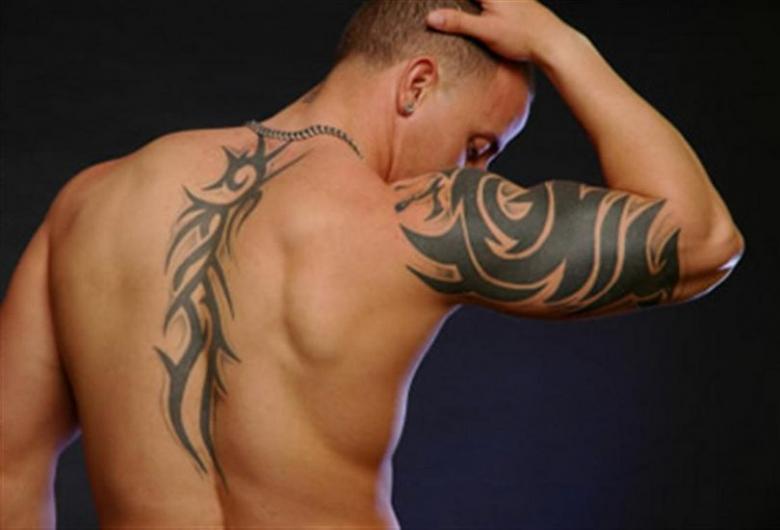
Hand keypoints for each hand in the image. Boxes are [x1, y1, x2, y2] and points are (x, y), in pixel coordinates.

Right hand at [426, 0, 567, 62]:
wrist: (553, 42)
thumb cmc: (522, 36)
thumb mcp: (486, 31)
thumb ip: (458, 22)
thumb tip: (431, 18)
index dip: (443, 4)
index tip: (430, 10)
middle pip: (469, 0)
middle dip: (456, 6)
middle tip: (438, 19)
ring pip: (480, 1)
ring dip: (467, 9)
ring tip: (449, 20)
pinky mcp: (514, 2)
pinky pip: (489, 3)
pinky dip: (478, 7)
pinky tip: (474, 15)